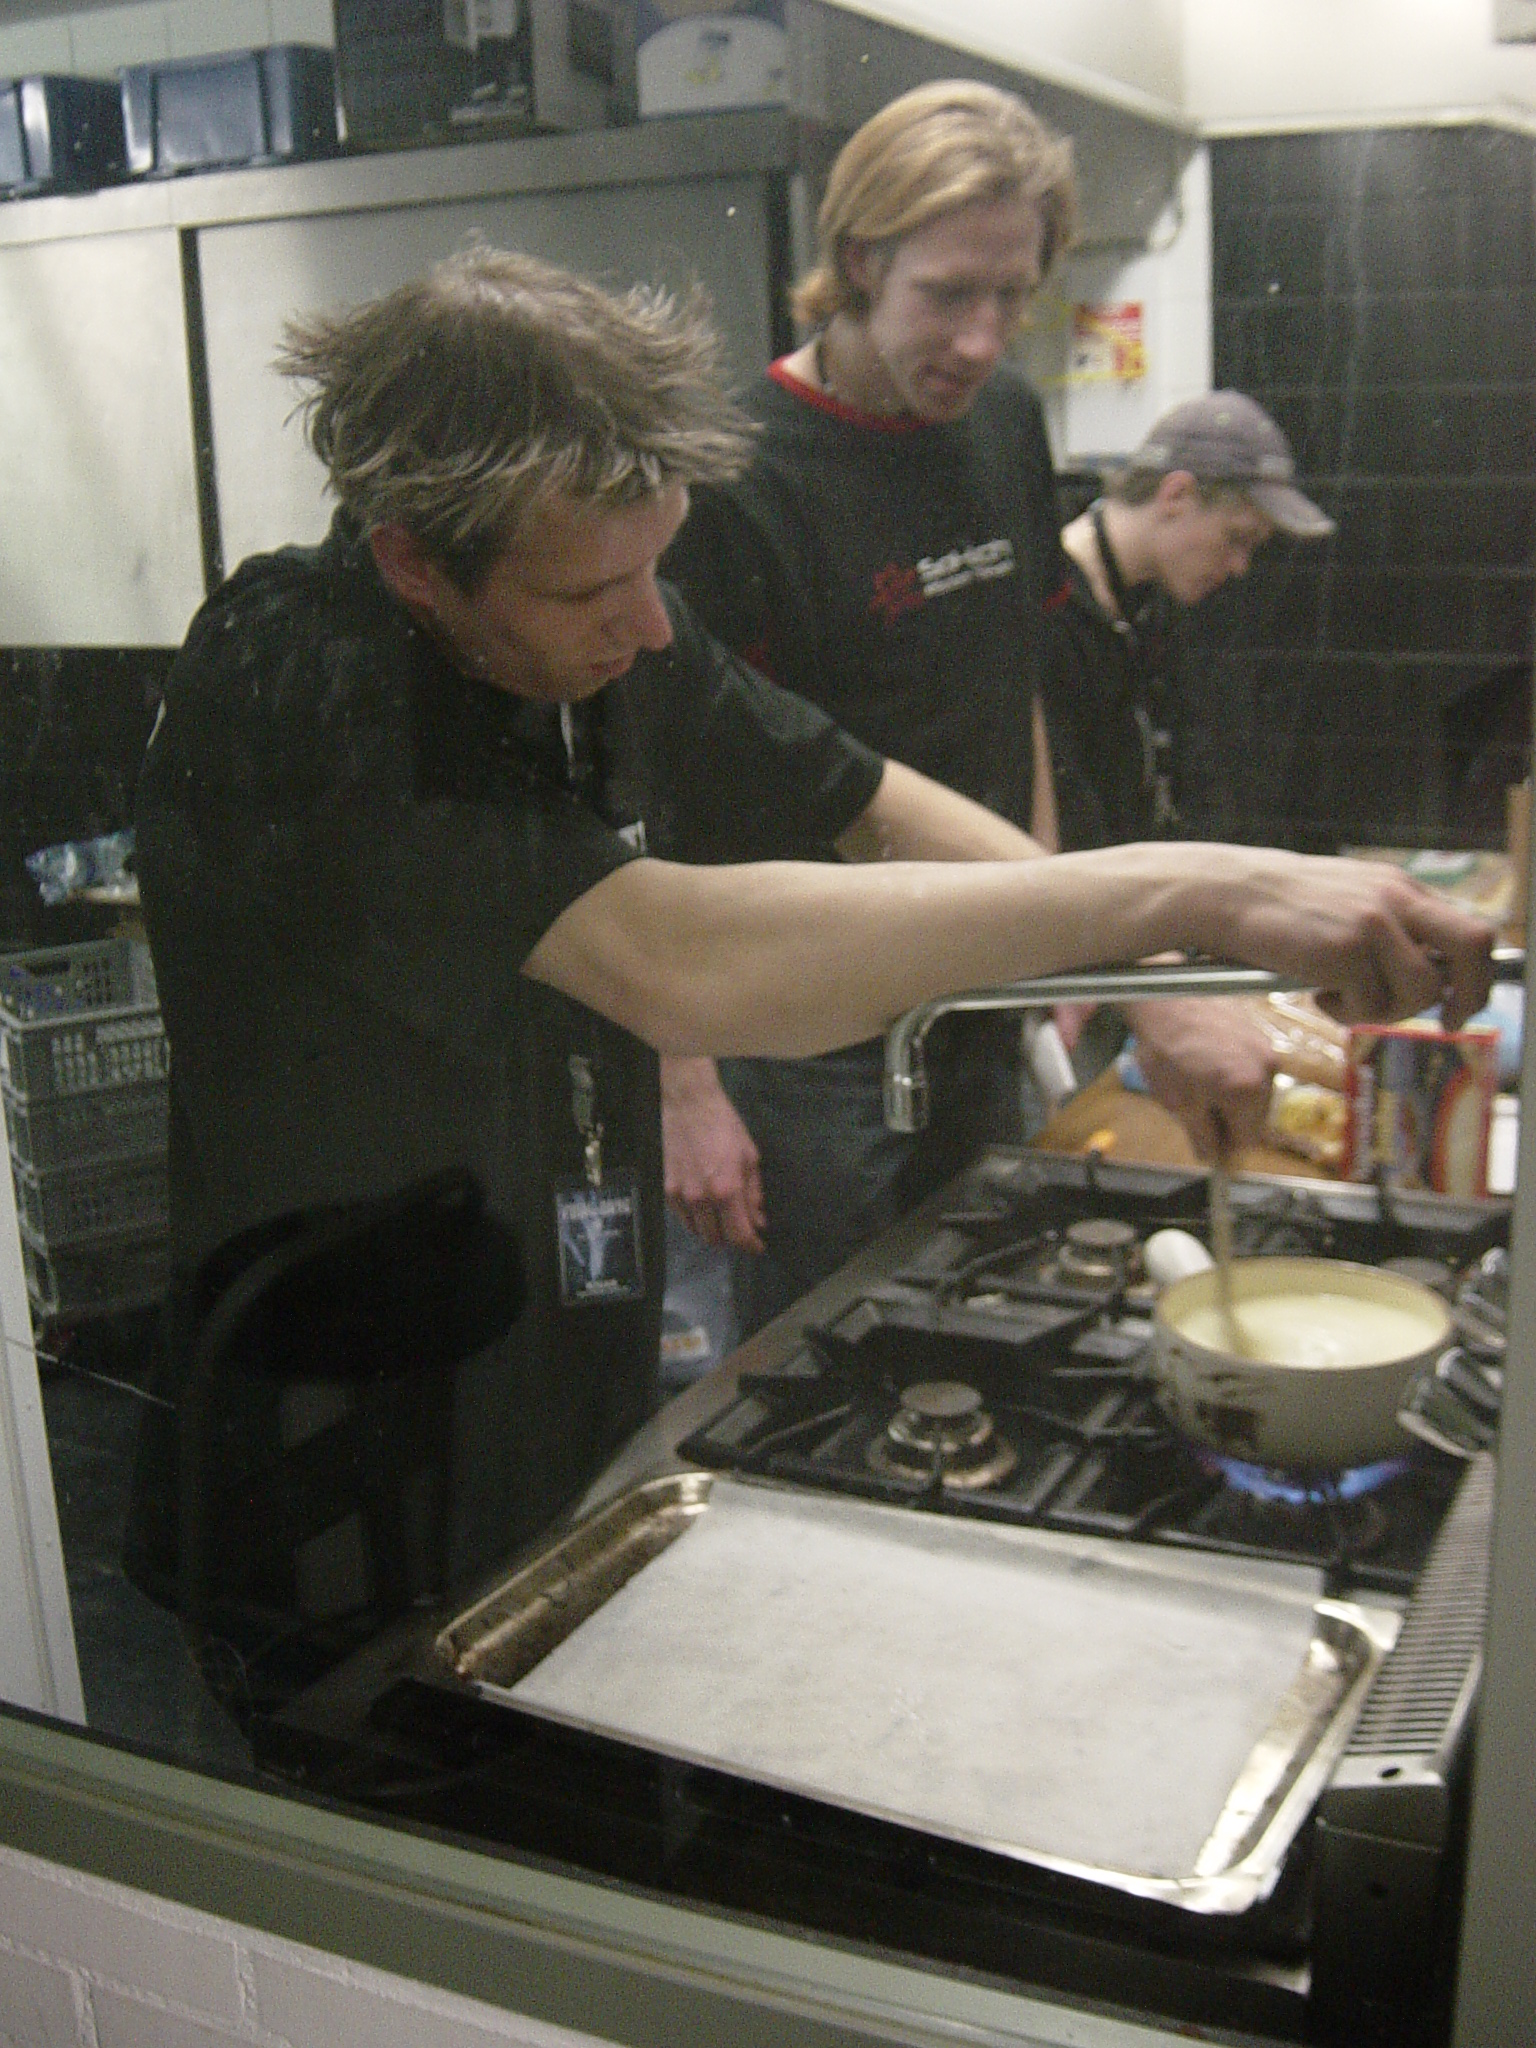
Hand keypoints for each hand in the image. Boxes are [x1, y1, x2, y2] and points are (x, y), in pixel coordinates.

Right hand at [660, 1055, 765, 1253]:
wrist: (688, 1104)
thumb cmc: (723, 1125)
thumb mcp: (749, 1157)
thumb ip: (753, 1192)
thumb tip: (758, 1218)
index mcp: (727, 1190)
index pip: (739, 1234)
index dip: (750, 1245)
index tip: (757, 1247)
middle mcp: (701, 1199)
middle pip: (716, 1238)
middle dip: (732, 1239)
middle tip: (741, 1229)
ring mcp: (680, 1195)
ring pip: (697, 1231)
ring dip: (712, 1231)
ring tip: (723, 1219)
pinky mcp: (666, 1189)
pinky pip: (682, 1217)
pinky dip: (695, 1219)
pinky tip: (704, 1208)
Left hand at [1126, 997, 1275, 1160]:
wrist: (1163, 998)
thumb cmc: (1166, 1049)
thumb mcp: (1179, 1102)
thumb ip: (1202, 1135)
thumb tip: (1213, 1157)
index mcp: (1249, 1090)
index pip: (1249, 1140)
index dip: (1227, 1147)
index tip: (1211, 1147)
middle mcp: (1266, 1069)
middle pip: (1256, 1117)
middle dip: (1231, 1122)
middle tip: (1200, 1116)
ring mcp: (1265, 1048)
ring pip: (1255, 1093)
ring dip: (1233, 1099)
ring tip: (1200, 1086)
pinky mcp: (1258, 1034)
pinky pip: (1251, 1069)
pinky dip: (1234, 1076)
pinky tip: (1208, 1067)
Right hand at [1223, 854, 1494, 1030]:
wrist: (1227, 893)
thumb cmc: (1280, 907)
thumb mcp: (1349, 901)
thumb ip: (1390, 926)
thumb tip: (1427, 974)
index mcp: (1400, 887)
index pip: (1468, 927)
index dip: (1472, 973)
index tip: (1456, 1001)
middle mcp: (1396, 899)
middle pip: (1473, 945)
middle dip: (1470, 992)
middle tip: (1448, 1020)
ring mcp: (1373, 924)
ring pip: (1423, 989)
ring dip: (1388, 1011)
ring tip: (1347, 1001)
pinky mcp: (1345, 951)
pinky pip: (1370, 1004)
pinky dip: (1345, 1012)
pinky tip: (1316, 993)